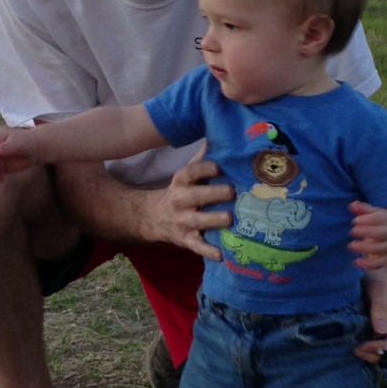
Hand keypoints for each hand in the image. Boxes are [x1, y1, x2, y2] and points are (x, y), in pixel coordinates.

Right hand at [142, 142, 233, 260]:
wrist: (155, 217)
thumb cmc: (181, 191)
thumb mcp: (186, 174)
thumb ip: (202, 157)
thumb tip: (220, 133)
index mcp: (181, 181)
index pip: (191, 172)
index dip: (205, 169)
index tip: (219, 167)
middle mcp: (180, 200)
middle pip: (196, 196)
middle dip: (214, 194)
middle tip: (231, 191)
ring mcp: (182, 221)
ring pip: (198, 221)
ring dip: (214, 220)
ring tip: (230, 219)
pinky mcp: (186, 240)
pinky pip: (197, 247)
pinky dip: (209, 251)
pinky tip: (222, 255)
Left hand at [349, 193, 386, 266]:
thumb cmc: (385, 221)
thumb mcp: (378, 213)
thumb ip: (364, 209)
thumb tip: (352, 205)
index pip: (379, 218)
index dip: (367, 219)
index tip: (355, 220)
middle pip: (380, 233)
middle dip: (365, 232)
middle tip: (353, 231)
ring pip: (379, 249)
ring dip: (364, 248)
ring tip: (351, 245)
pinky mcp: (386, 257)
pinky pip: (379, 263)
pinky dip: (368, 264)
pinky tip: (356, 262)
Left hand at [355, 266, 386, 363]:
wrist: (378, 274)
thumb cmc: (378, 277)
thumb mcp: (377, 287)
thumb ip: (380, 307)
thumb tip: (382, 332)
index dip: (384, 347)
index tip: (363, 346)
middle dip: (381, 355)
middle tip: (357, 350)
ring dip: (378, 357)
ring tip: (358, 349)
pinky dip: (378, 354)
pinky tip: (363, 348)